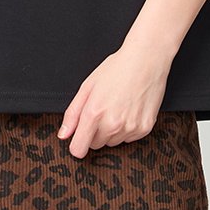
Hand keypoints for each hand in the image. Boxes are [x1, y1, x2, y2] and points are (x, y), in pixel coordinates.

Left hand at [56, 40, 175, 158]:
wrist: (146, 60)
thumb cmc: (116, 69)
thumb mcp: (87, 86)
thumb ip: (73, 113)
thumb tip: (63, 134)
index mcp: (94, 113)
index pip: (79, 149)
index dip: (77, 144)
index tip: (79, 139)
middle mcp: (112, 124)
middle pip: (96, 145)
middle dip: (95, 132)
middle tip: (103, 110)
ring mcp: (130, 128)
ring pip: (113, 142)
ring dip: (112, 131)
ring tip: (118, 107)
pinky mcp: (145, 128)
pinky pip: (129, 138)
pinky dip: (128, 128)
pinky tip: (130, 110)